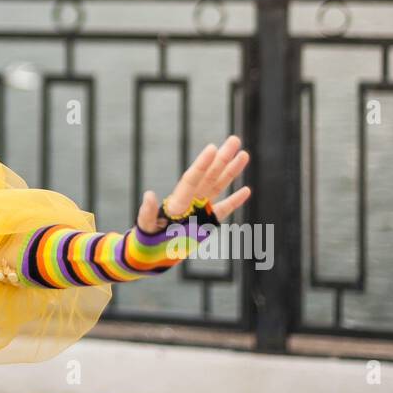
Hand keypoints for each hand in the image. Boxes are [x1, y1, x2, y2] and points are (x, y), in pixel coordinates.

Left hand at [137, 135, 251, 232]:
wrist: (152, 252)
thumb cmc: (147, 238)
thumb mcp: (145, 225)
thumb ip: (147, 212)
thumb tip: (148, 194)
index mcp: (178, 201)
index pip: (192, 178)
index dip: (202, 164)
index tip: (213, 148)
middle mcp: (190, 200)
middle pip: (209, 175)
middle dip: (222, 158)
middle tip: (235, 140)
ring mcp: (200, 209)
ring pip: (218, 186)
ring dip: (231, 171)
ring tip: (243, 154)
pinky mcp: (206, 222)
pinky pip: (223, 209)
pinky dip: (234, 200)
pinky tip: (246, 189)